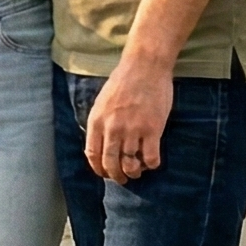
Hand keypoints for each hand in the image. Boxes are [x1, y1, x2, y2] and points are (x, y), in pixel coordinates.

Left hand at [84, 60, 171, 182]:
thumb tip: (98, 145)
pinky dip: (151, 165)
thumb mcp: (102, 102)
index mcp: (97, 121)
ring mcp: (133, 130)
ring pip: (131, 165)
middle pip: (111, 164)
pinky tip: (152, 161)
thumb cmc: (124, 81)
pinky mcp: (152, 129)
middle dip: (116, 176)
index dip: (99, 169)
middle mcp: (112, 129)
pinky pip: (151, 158)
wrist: (145, 66)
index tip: (105, 172)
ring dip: (134, 172)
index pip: (93, 155)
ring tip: (138, 171)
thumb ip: (100, 123)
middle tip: (123, 179)